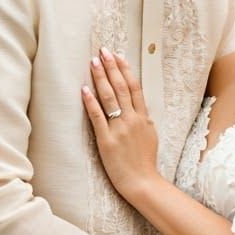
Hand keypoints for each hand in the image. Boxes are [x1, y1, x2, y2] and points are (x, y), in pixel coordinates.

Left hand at [82, 49, 158, 199]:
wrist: (143, 182)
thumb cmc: (145, 162)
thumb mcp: (150, 135)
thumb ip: (143, 119)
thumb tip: (137, 107)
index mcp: (144, 117)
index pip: (134, 87)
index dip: (125, 69)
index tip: (117, 55)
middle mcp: (132, 120)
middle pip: (121, 87)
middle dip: (111, 67)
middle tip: (103, 51)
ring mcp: (119, 129)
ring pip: (110, 97)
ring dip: (101, 78)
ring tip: (93, 62)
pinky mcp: (106, 141)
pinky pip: (97, 117)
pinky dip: (91, 102)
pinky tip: (84, 89)